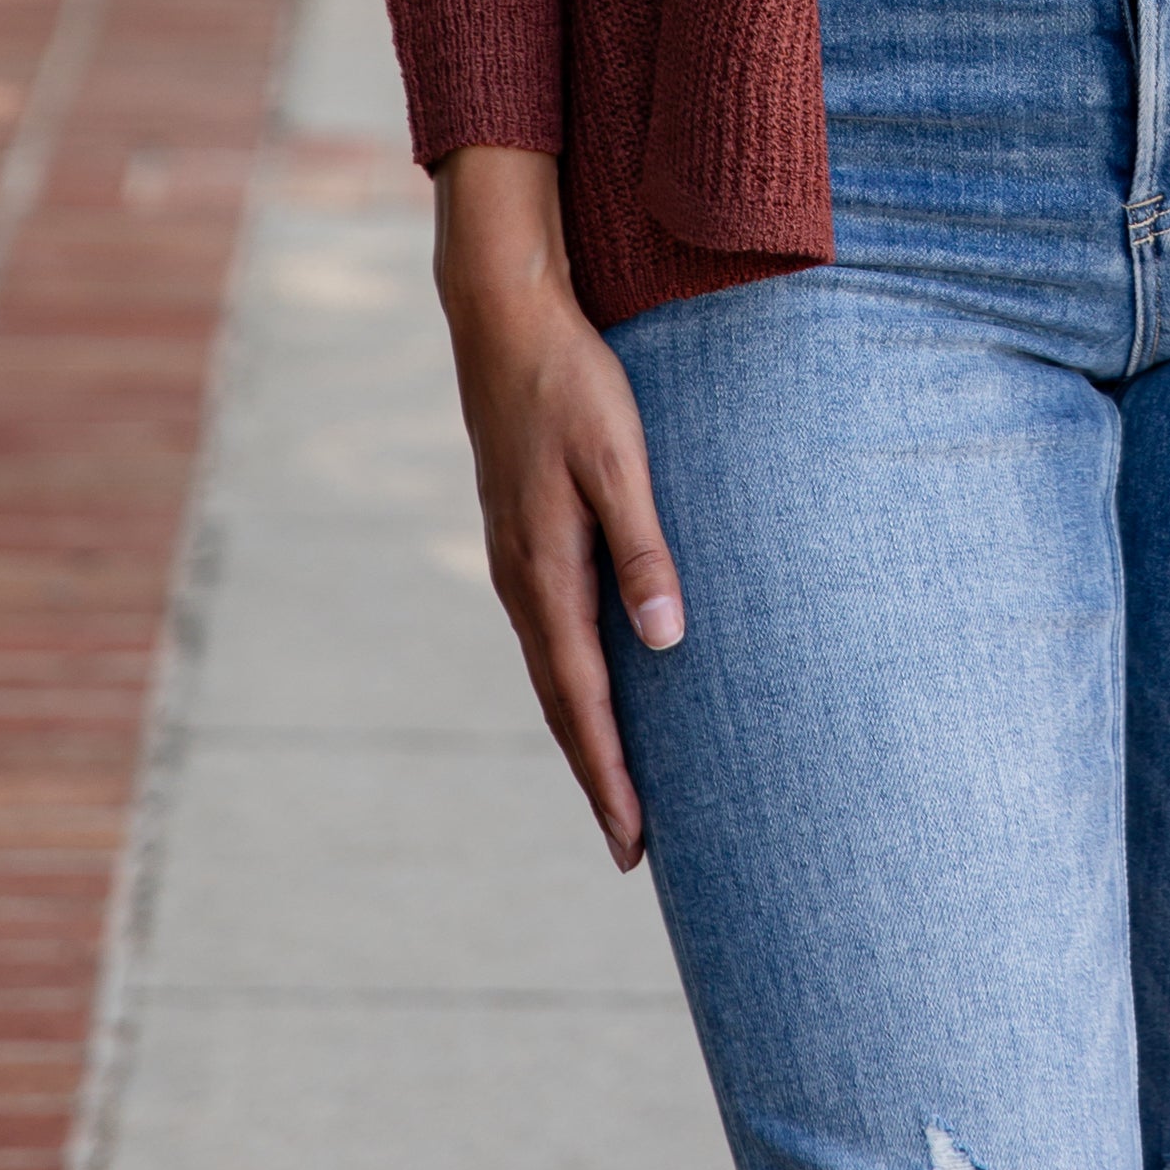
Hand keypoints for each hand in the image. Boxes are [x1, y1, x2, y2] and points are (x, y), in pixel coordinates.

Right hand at [432, 144, 684, 869]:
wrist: (504, 320)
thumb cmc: (572, 384)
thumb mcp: (620, 459)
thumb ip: (643, 547)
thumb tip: (665, 640)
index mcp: (545, 572)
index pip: (584, 700)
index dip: (610, 774)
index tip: (634, 841)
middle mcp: (522, 581)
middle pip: (562, 703)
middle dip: (598, 776)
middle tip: (631, 848)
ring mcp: (515, 561)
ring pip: (552, 672)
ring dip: (585, 734)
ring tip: (620, 788)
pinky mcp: (521, 538)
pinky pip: (548, 634)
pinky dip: (573, 683)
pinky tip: (596, 689)